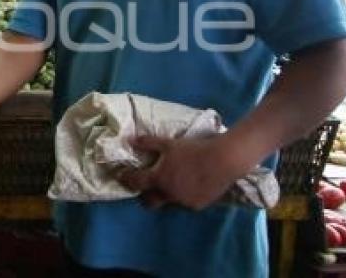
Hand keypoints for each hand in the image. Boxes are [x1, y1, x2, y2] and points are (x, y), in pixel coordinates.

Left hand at [116, 134, 248, 210]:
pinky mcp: (197, 205)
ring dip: (165, 195)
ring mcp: (183, 202)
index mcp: (158, 179)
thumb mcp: (168, 144)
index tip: (122, 176)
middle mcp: (168, 194)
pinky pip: (184, 203)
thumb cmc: (193, 150)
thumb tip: (130, 140)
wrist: (223, 160)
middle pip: (149, 201)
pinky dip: (182, 196)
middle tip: (146, 187)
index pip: (136, 182)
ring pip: (168, 202)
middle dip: (144, 196)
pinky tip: (187, 186)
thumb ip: (148, 143)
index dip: (127, 179)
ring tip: (170, 184)